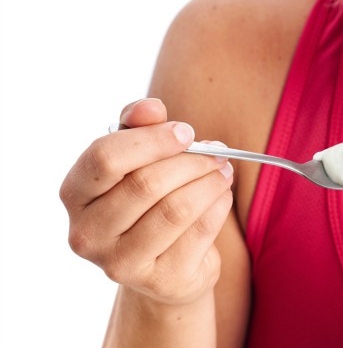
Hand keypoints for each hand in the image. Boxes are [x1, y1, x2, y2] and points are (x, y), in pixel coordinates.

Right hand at [60, 98, 233, 304]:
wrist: (166, 265)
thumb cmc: (148, 201)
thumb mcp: (138, 160)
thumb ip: (139, 127)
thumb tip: (151, 107)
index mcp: (75, 193)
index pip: (105, 157)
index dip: (152, 140)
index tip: (186, 132)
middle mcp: (87, 233)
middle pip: (145, 184)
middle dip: (192, 162)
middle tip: (218, 154)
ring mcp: (119, 263)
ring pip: (176, 209)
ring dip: (210, 183)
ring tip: (224, 172)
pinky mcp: (159, 280)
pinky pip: (199, 232)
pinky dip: (218, 206)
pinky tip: (222, 196)